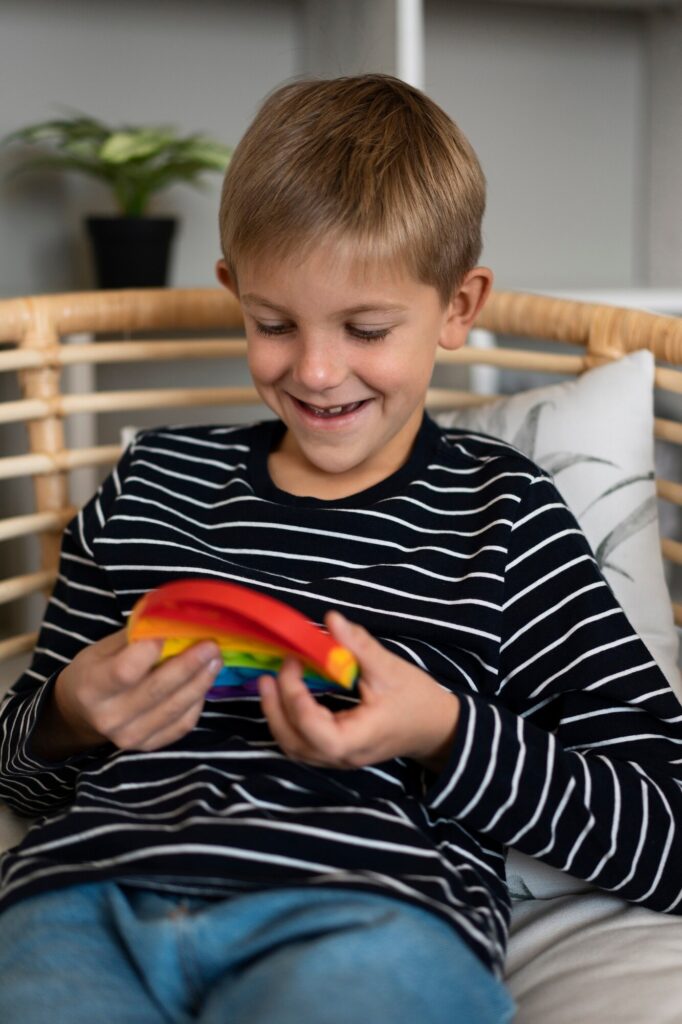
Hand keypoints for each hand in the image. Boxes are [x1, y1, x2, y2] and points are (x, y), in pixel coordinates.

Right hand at [33, 628, 221, 757]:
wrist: (82, 713)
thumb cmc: (96, 670)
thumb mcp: (102, 648)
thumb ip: (135, 636)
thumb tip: (173, 617)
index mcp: (91, 687)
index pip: (124, 671)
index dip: (150, 651)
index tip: (171, 631)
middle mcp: (108, 717)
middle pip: (156, 690)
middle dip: (189, 665)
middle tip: (211, 645)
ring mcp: (129, 736)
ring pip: (174, 709)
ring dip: (200, 682)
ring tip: (215, 660)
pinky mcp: (148, 745)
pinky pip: (182, 725)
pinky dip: (197, 702)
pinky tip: (203, 682)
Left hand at [259, 611, 459, 772]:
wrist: (436, 728)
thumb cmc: (417, 699)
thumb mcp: (390, 668)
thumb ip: (358, 645)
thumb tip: (331, 618)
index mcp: (358, 738)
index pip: (314, 729)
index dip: (295, 697)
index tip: (294, 662)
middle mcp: (343, 755)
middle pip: (295, 743)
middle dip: (275, 709)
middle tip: (268, 675)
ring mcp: (338, 758)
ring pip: (295, 747)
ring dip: (277, 717)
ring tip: (268, 684)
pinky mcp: (337, 751)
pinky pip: (303, 744)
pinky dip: (288, 722)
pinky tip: (285, 697)